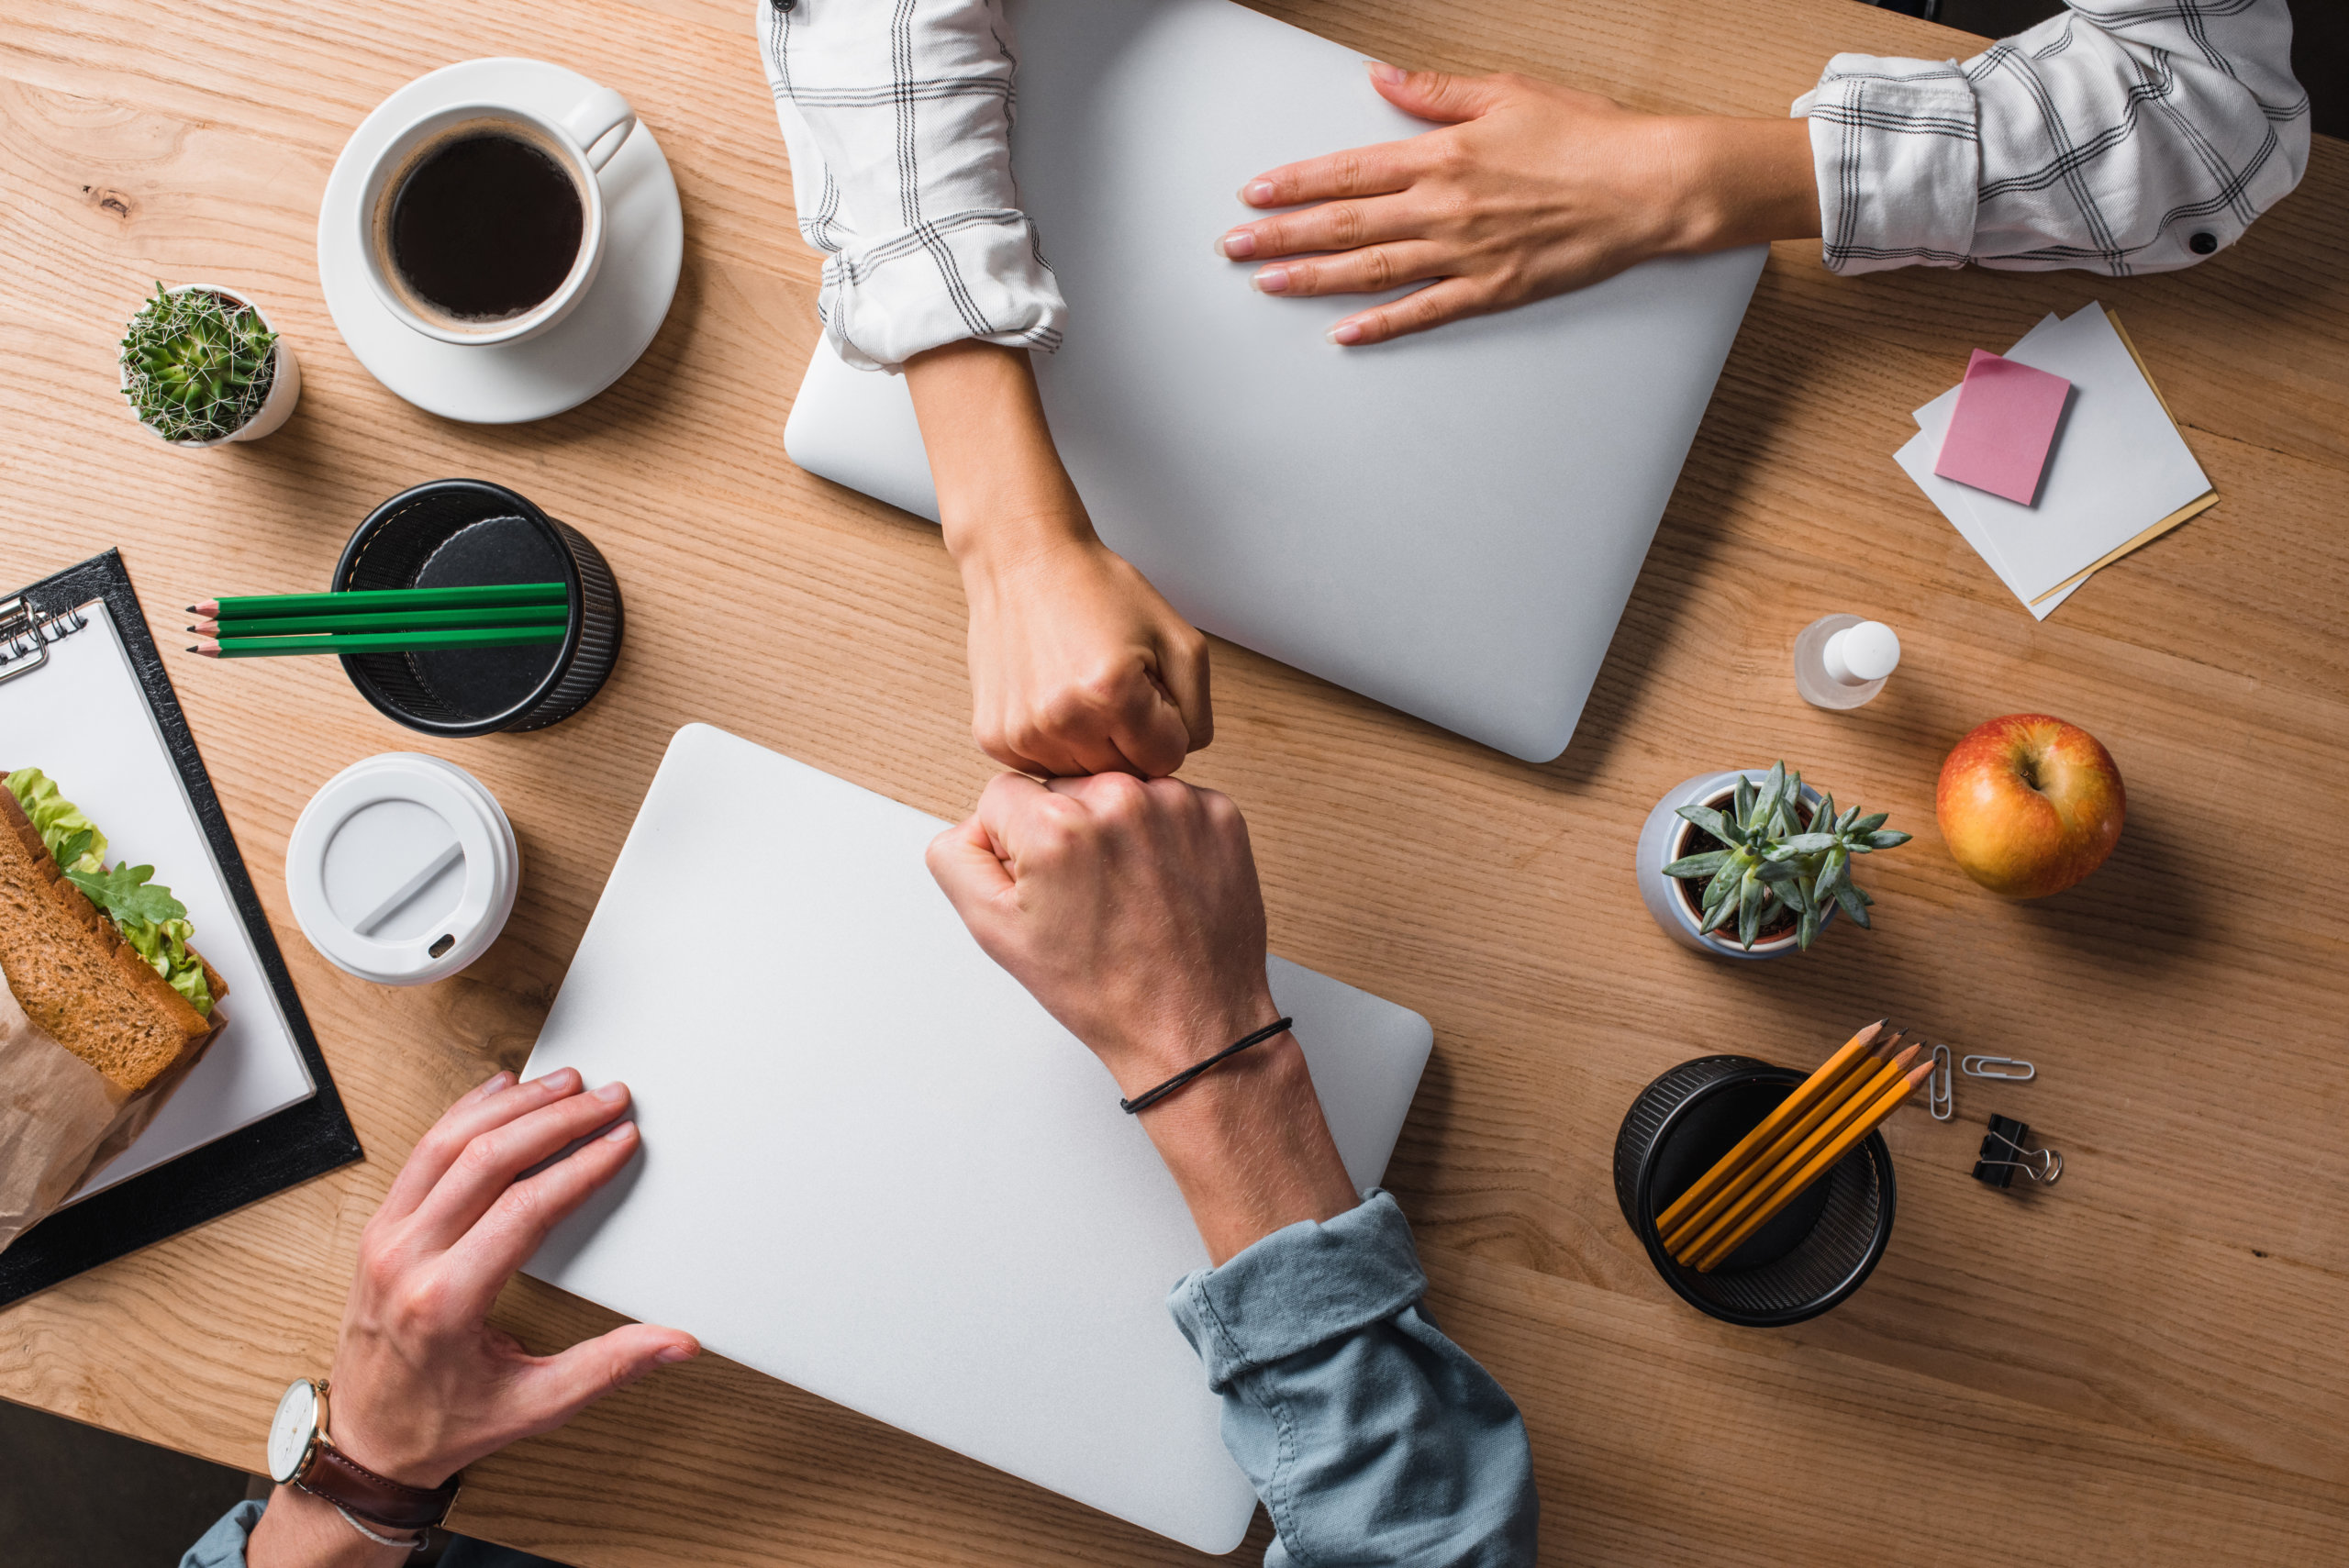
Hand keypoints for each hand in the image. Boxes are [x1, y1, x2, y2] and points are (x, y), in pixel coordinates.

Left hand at [250, 1071, 697, 1565]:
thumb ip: (608, 1367)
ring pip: (447, 1144)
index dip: (581, 1166)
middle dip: (556, 1119)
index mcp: (445, 1301)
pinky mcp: (378, 1231)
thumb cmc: (441, 1426)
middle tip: (606, 1097)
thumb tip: (676, 1344)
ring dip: (511, 1106)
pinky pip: (420, 1155)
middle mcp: (406, 1260)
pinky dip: (463, 1114)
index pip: (524, 1208)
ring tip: (563, 1082)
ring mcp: (384, 1240)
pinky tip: (499, 1093)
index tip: (620, 1139)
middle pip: (486, 1159)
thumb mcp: (533, 1407)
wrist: (364, 1445)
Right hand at [905, 339, 1210, 777]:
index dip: (1165, 724)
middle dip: (1129, 737)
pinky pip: (1044, 765)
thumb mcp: (1178, 639)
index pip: (1166, 759)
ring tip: (1079, 689)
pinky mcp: (994, 738)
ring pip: (1083, 774)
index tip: (1146, 688)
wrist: (1023, 560)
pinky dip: (1056, 741)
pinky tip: (1053, 698)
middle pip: (1124, 773)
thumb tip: (1180, 757)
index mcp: (1113, 695)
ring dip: (1091, 743)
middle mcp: (1062, 721)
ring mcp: (1022, 734)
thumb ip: (1198, 711)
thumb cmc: (1097, 590)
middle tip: (1113, 686)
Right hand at [927, 773, 1356, 1261]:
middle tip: (1090, 897)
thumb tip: (975, 818)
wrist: (1193, 1024)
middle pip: (1063, 787)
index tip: (1047, 886)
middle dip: (1066, 831)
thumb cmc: (1102, 989)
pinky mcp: (1221, 813)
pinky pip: (1170, 802)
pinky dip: (1165, 836)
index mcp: (1055, 825)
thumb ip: (957, 856)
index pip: (1003, 794)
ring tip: (1130, 894)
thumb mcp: (995, 931)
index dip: (1015, 845)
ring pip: (1117, 791)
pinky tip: (1165, 884)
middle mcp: (1119, 799)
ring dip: (1116, 830)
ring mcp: (1177, 803)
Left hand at [1214, 63, 1819, 345]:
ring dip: (1312, 278)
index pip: (1348, 171)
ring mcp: (1465, 253)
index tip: (1253, 191)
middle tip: (1233, 246)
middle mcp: (1443, 205)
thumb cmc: (1586, 135)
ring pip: (1370, 269)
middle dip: (1281, 235)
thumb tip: (1381, 77)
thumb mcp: (1505, 92)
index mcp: (1442, 154)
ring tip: (1266, 283)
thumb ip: (1434, 91)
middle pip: (1344, 224)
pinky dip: (1381, 324)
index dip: (1294, 183)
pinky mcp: (1492, 290)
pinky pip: (1424, 311)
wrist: (1647, 185)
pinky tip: (1343, 333)